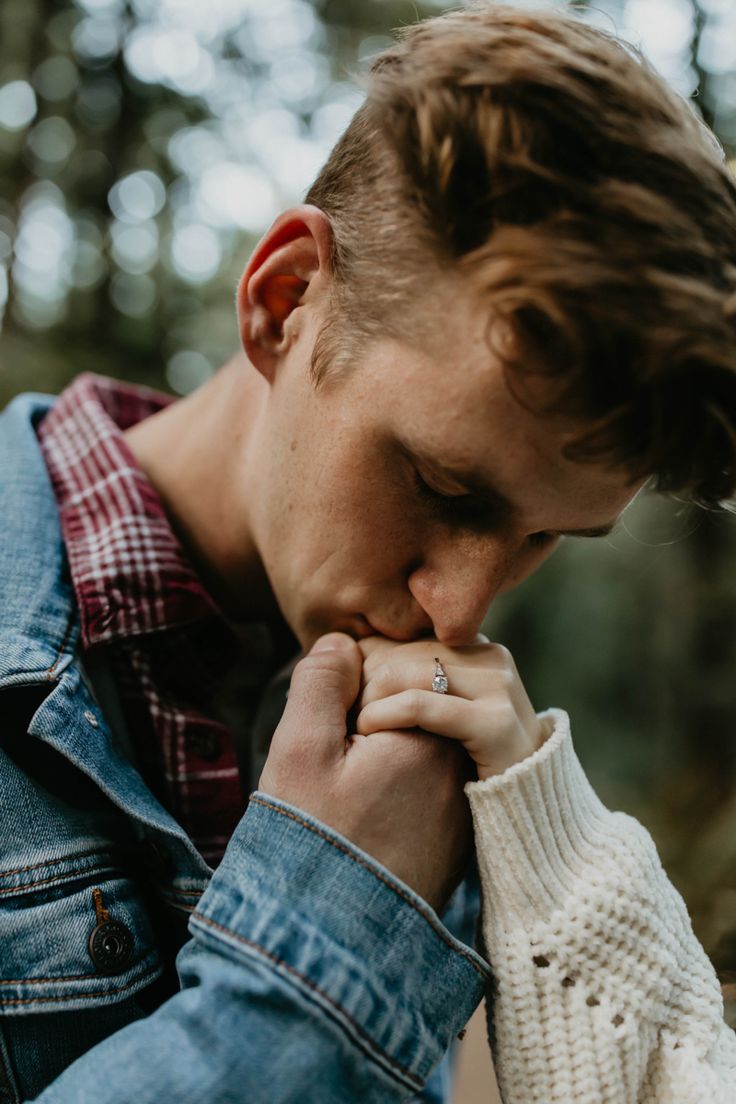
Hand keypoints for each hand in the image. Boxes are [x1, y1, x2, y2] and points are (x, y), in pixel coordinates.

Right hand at [258, 633, 473, 911]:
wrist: (334, 945)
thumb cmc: (310, 845)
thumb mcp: (301, 750)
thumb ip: (321, 680)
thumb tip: (345, 643)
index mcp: (429, 734)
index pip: (397, 663)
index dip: (351, 684)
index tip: (331, 732)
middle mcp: (459, 761)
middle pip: (419, 691)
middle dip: (375, 702)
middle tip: (338, 754)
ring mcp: (461, 797)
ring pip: (425, 729)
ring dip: (388, 733)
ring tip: (349, 778)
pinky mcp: (454, 826)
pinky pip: (432, 769)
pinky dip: (401, 768)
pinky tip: (368, 802)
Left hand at [356, 636, 542, 779]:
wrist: (520, 818)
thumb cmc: (461, 768)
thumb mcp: (431, 713)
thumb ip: (398, 680)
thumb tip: (339, 647)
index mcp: (471, 648)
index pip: (395, 638)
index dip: (359, 667)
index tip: (344, 703)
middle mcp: (490, 657)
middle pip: (397, 652)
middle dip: (361, 684)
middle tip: (342, 719)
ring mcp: (499, 686)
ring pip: (405, 671)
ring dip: (368, 700)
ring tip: (353, 729)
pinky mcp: (496, 723)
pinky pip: (422, 705)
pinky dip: (385, 715)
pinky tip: (368, 732)